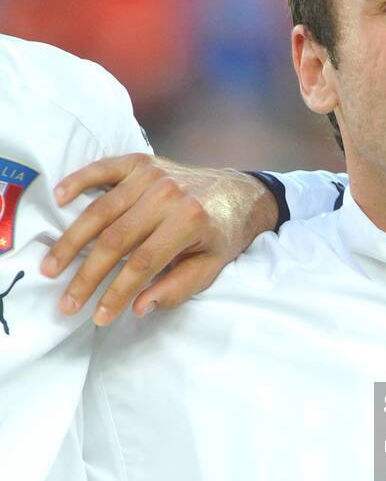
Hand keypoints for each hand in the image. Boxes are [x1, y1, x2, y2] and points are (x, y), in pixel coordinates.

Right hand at [41, 155, 278, 324]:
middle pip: (115, 240)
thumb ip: (176, 288)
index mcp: (190, 221)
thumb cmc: (222, 234)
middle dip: (87, 276)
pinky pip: (103, 169)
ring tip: (50, 267)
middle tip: (66, 303)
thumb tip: (137, 307)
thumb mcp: (210, 267)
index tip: (98, 317)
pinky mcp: (142, 163)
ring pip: (101, 210)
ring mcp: (153, 175)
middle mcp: (169, 195)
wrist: (239, 193)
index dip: (116, 293)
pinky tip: (59, 199)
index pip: (142, 264)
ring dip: (72, 241)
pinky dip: (78, 181)